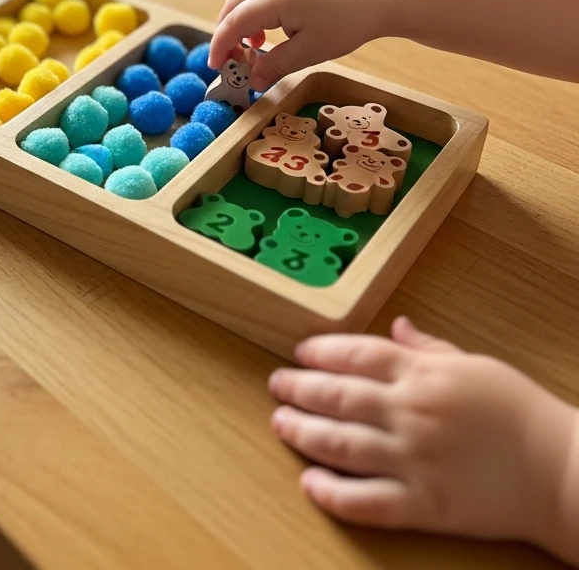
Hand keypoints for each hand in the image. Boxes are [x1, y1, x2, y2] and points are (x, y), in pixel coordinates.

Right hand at [209, 0, 390, 89]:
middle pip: (234, 5)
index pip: (234, 22)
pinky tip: (273, 34)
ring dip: (242, 24)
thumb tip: (251, 82)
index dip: (220, 46)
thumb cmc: (347, 25)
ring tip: (254, 50)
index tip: (215, 67)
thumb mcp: (309, 52)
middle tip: (229, 59)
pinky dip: (257, 15)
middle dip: (226, 33)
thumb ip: (275, 66)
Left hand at [268, 317, 578, 558]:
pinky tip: (310, 483)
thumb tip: (395, 323)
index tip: (300, 353)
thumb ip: (428, 347)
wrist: (564, 473)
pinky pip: (367, 501)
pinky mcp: (424, 505)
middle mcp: (410, 412)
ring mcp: (414, 460)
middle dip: (299, 389)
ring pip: (341, 444)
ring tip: (280, 424)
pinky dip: (332, 493)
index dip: (321, 352)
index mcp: (423, 374)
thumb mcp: (474, 364)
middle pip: (338, 396)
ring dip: (303, 432)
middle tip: (277, 385)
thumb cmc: (520, 412)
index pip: (356, 354)